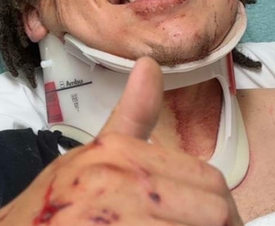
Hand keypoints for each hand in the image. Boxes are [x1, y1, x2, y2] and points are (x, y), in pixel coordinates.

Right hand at [0, 57, 243, 225]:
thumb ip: (132, 114)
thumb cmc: (53, 206)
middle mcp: (121, 179)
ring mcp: (117, 213)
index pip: (210, 182)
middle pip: (214, 210)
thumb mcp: (91, 155)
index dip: (221, 208)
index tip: (219, 220)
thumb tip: (150, 65)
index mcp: (121, 152)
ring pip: (204, 225)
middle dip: (215, 225)